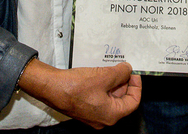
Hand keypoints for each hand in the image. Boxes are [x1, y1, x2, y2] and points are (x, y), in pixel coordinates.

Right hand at [18, 59, 141, 128]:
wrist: (51, 88)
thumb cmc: (76, 86)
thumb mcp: (104, 76)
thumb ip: (120, 73)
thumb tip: (128, 70)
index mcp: (111, 115)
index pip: (133, 102)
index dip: (136, 86)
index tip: (133, 73)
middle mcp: (103, 119)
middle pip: (122, 101)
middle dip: (123, 83)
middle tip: (122, 68)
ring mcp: (93, 116)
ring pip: (110, 99)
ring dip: (113, 83)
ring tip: (111, 69)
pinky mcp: (84, 109)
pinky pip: (99, 98)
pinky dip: (103, 86)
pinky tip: (100, 74)